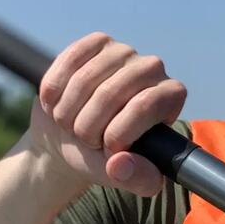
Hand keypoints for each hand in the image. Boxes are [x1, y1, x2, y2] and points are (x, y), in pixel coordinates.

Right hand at [29, 32, 186, 196]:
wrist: (72, 139)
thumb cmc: (105, 159)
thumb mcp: (125, 176)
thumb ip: (136, 179)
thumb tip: (121, 164)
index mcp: (170, 97)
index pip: (144, 105)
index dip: (117, 133)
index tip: (107, 151)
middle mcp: (153, 68)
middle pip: (109, 93)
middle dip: (87, 126)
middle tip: (85, 140)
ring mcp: (124, 51)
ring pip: (83, 80)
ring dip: (67, 113)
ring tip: (70, 125)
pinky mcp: (96, 43)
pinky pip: (67, 63)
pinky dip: (54, 91)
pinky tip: (56, 104)